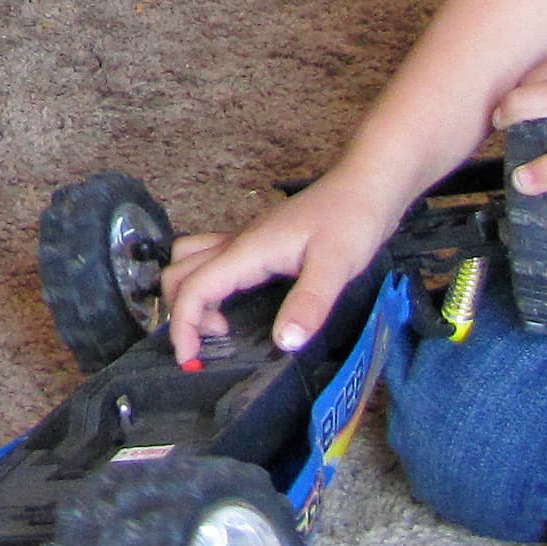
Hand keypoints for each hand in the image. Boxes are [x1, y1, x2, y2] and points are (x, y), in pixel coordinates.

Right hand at [161, 174, 409, 370]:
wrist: (367, 185)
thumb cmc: (352, 218)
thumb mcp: (337, 265)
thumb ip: (309, 304)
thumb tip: (284, 343)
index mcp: (248, 251)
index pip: (193, 288)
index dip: (182, 326)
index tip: (190, 360)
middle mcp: (239, 244)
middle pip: (179, 273)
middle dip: (182, 312)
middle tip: (212, 342)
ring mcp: (248, 241)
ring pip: (191, 261)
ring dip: (190, 293)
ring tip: (219, 324)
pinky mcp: (260, 242)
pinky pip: (215, 260)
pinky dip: (209, 284)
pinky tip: (237, 303)